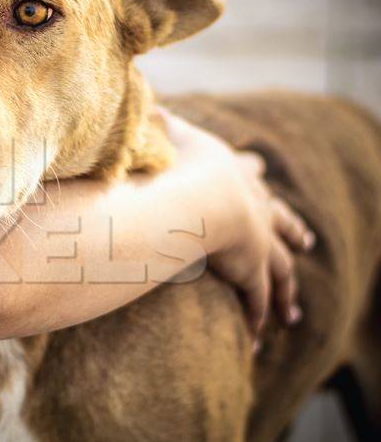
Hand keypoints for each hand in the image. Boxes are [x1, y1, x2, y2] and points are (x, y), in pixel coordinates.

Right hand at [161, 110, 313, 341]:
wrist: (195, 193)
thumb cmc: (171, 161)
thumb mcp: (158, 133)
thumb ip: (148, 121)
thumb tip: (136, 104)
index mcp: (228, 172)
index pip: (245, 173)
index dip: (249, 174)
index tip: (257, 168)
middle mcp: (252, 204)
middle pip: (278, 219)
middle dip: (290, 229)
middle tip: (304, 239)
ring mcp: (257, 238)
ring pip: (280, 268)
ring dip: (286, 291)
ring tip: (292, 314)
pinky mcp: (254, 269)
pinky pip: (258, 300)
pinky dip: (259, 317)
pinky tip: (258, 338)